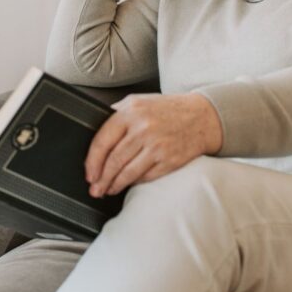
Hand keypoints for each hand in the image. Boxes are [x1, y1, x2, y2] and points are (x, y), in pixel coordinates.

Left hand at [84, 93, 222, 197]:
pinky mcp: (169, 161)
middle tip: (94, 188)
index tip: (89, 173)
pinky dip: (134, 183)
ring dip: (114, 184)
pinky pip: (145, 177)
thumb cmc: (167, 109)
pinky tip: (128, 184)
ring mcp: (157, 146)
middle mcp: (143, 129)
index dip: (92, 161)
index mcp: (131, 112)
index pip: (103, 140)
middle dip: (101, 178)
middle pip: (114, 160)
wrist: (202, 117)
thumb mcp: (140, 101)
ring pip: (128, 172)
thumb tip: (96, 130)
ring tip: (107, 190)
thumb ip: (118, 113)